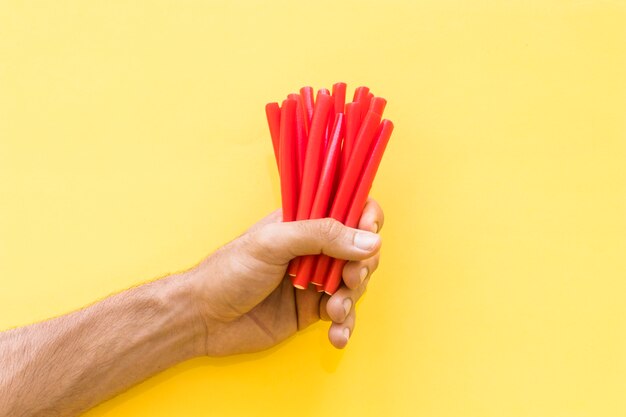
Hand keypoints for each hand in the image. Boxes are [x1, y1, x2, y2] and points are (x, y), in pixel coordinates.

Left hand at [187, 198, 383, 355]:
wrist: (203, 318)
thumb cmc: (230, 271)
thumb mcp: (274, 243)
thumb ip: (321, 236)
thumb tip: (370, 240)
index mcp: (304, 222)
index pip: (347, 208)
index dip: (365, 219)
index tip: (369, 235)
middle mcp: (314, 249)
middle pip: (359, 249)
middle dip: (362, 265)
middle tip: (349, 279)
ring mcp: (315, 281)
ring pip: (354, 284)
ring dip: (351, 299)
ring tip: (333, 311)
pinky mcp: (312, 311)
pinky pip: (342, 316)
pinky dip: (344, 326)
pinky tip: (336, 336)